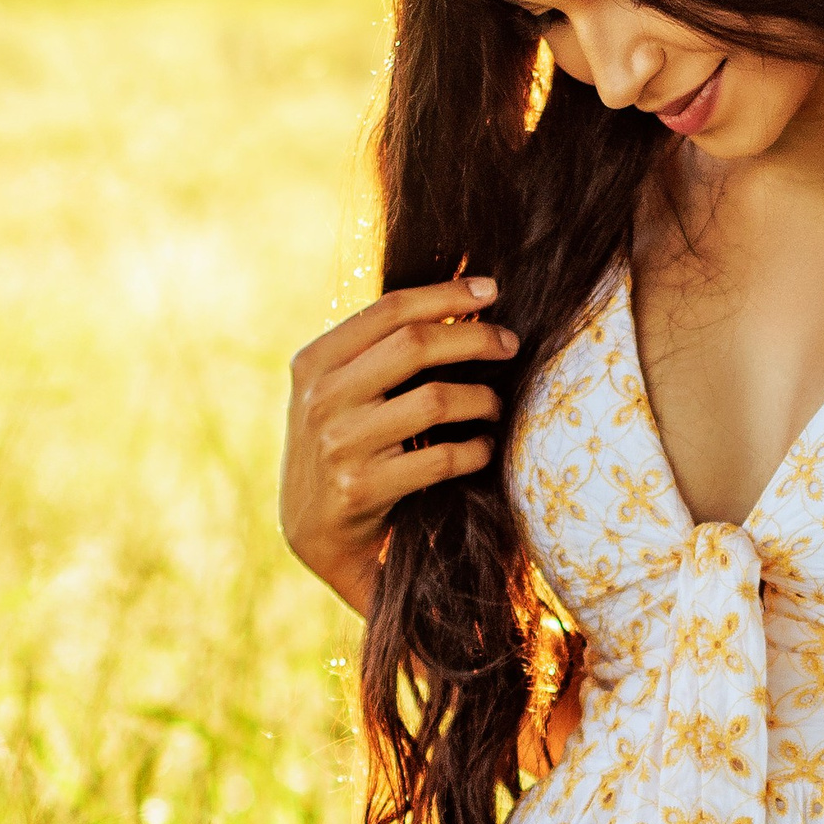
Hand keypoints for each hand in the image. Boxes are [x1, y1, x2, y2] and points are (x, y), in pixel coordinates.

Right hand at [280, 279, 520, 615]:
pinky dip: (475, 450)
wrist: (313, 532)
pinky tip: (483, 449)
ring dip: (482, 400)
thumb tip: (459, 304)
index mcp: (314, 362)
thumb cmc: (342, 447)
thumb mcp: (339, 392)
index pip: (389, 310)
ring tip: (495, 406)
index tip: (492, 291)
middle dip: (475, 338)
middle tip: (510, 344)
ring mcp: (339, 444)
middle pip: (415, 344)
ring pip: (435, 400)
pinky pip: (441, 458)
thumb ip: (378, 352)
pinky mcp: (362, 489)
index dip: (446, 295)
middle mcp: (321, 398)